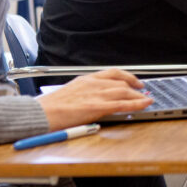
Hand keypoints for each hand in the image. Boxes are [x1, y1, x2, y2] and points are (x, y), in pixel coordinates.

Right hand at [35, 69, 151, 130]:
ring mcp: (96, 94)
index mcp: (86, 79)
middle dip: (135, 88)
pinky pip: (122, 104)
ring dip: (138, 96)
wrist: (39, 113)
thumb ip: (84, 92)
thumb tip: (94, 97)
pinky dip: (137, 103)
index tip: (135, 81)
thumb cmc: (50, 107)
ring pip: (124, 92)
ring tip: (146, 100)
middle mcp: (93, 83)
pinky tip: (145, 104)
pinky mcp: (96, 107)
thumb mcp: (70, 92)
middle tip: (143, 93)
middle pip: (121, 82)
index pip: (113, 73)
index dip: (128, 76)